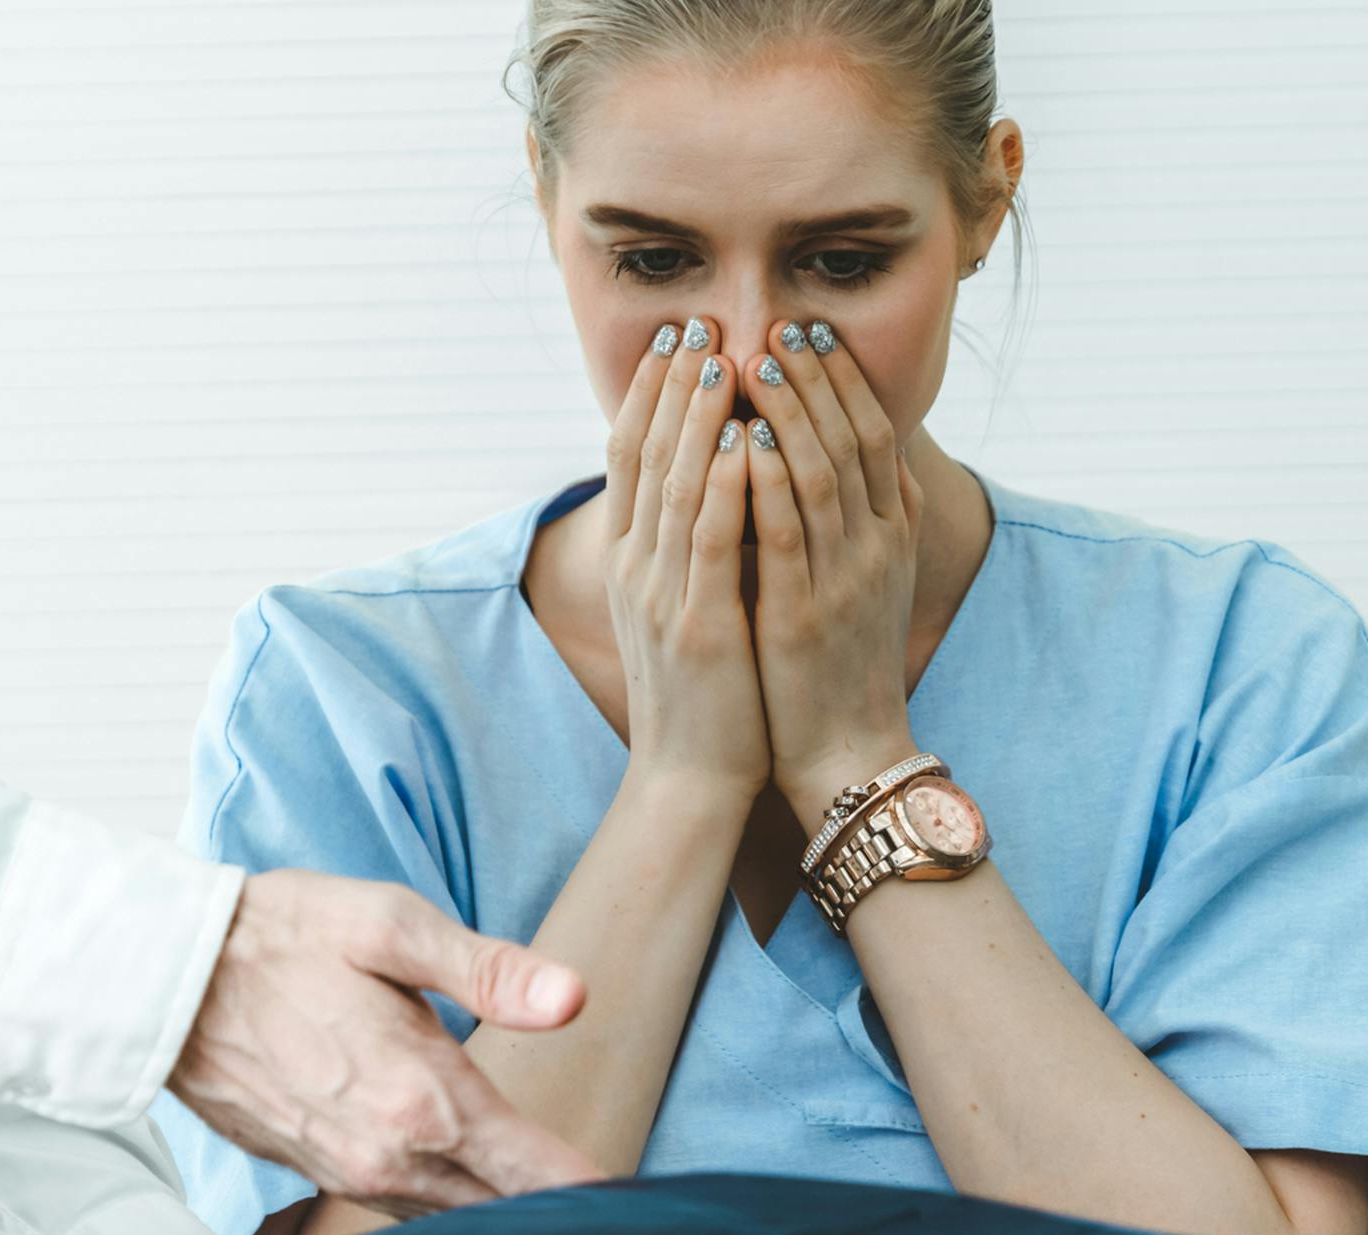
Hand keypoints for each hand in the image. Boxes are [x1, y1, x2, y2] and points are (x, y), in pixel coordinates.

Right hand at [169, 869, 602, 1215]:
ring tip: (571, 1219)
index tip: (657, 1221)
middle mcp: (391, 1160)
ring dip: (510, 1219)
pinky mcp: (320, 1173)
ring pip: (458, 1219)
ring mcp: (350, 1175)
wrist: (165, 977)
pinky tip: (481, 1195)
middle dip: (568, 1220)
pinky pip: (408, 1211)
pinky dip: (454, 1211)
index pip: (542, 1177)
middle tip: (632, 1234)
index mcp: (424, 1101)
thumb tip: (574, 1000)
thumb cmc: (282, 937)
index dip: (604, 1200)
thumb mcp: (389, 926)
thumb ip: (489, 971)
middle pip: (508, 1215)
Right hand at [601, 316, 769, 803]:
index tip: (676, 338)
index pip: (630, 457)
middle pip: (646, 457)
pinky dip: (720, 488)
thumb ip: (689, 547)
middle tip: (697, 322)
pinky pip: (708, 544)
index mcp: (633, 562)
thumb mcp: (683, 608)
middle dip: (672, 386)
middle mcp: (637, 570)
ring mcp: (663, 598)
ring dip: (696, 419)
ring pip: (674, 488)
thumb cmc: (704, 694)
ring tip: (720, 359)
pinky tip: (737, 442)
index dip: (649, 394)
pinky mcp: (700, 628)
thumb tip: (714, 479)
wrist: (690, 778)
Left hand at [741, 320, 924, 818]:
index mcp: (892, 534)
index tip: (809, 331)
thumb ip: (858, 518)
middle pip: (850, 438)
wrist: (847, 751)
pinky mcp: (803, 614)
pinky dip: (766, 481)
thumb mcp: (865, 580)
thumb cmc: (842, 663)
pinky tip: (741, 440)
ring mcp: (843, 579)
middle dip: (814, 378)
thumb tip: (840, 451)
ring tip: (755, 359)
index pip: (874, 434)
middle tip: (779, 323)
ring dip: (787, 411)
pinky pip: (786, 534)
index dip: (842, 379)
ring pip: (819, 473)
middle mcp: (877, 547)